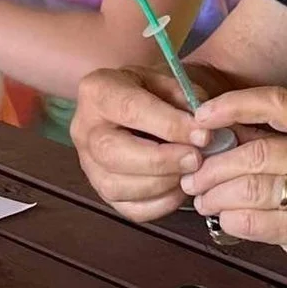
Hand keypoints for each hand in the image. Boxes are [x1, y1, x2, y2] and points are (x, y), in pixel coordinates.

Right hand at [71, 65, 201, 222]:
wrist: (127, 101)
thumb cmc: (149, 88)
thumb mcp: (166, 79)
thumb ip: (185, 100)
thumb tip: (203, 133)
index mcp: (97, 91)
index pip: (131, 110)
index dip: (170, 126)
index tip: (203, 135)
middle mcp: (84, 129)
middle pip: (112, 153)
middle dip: (160, 161)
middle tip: (196, 159)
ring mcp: (87, 163)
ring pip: (116, 186)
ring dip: (161, 185)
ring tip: (190, 173)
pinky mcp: (101, 189)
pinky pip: (128, 208)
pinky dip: (160, 204)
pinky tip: (179, 188)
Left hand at [184, 86, 286, 287]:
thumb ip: (279, 140)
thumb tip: (217, 134)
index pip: (274, 101)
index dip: (230, 106)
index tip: (201, 117)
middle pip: (252, 152)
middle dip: (212, 165)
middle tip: (194, 174)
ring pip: (247, 188)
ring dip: (214, 195)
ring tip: (203, 198)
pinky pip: (253, 221)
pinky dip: (230, 219)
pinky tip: (225, 218)